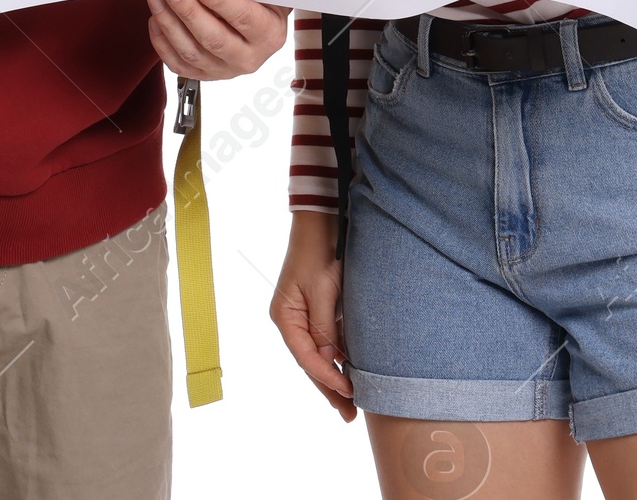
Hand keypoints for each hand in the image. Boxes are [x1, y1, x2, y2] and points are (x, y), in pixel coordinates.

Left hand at [144, 0, 288, 78]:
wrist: (259, 29)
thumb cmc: (259, 2)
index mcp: (269, 34)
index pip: (243, 17)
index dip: (219, 0)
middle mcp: (249, 58)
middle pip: (213, 37)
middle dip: (187, 9)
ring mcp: (225, 70)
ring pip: (191, 52)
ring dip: (169, 22)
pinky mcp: (204, 76)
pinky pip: (178, 64)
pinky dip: (162, 41)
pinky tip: (156, 18)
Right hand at [270, 211, 355, 419]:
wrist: (321, 222)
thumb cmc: (318, 253)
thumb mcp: (322, 291)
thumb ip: (325, 327)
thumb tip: (330, 360)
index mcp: (285, 316)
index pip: (305, 356)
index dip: (326, 377)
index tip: (347, 392)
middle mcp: (291, 320)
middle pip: (311, 362)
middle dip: (329, 388)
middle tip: (349, 414)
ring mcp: (304, 316)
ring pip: (320, 354)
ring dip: (335, 376)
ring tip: (351, 404)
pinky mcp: (319, 310)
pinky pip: (328, 340)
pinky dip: (339, 357)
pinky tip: (351, 373)